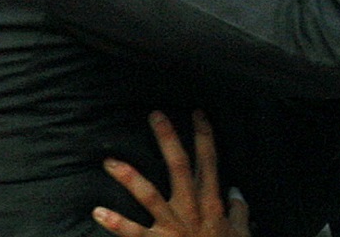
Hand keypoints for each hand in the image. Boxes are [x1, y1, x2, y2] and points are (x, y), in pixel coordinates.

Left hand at [92, 111, 249, 236]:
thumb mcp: (241, 232)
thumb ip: (239, 210)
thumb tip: (237, 191)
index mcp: (212, 203)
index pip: (209, 162)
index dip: (204, 137)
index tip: (197, 114)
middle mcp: (191, 208)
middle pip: (179, 167)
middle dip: (168, 139)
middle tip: (155, 116)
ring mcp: (171, 226)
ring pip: (150, 195)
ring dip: (129, 177)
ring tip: (110, 161)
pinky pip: (133, 232)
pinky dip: (116, 223)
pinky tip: (98, 212)